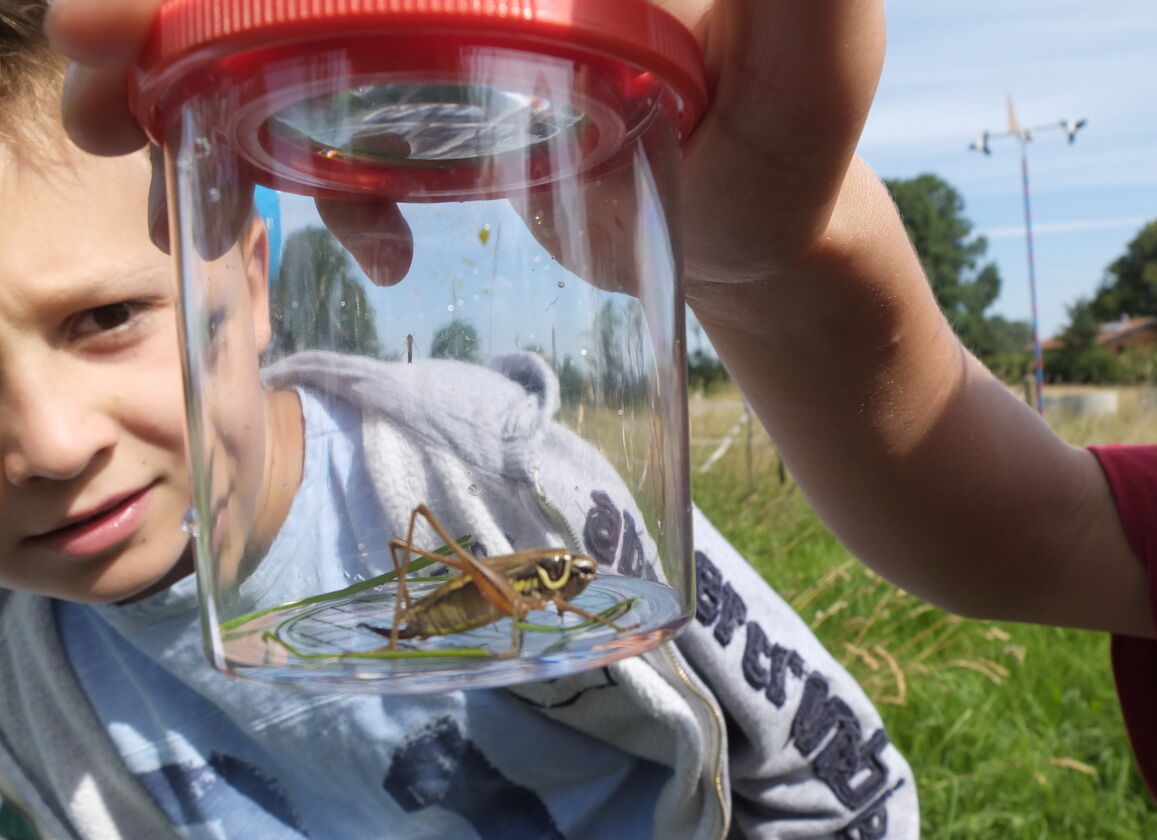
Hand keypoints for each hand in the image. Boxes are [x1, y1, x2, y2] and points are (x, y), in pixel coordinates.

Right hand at [46, 0, 881, 292]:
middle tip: (89, 87)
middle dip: (172, 13)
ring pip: (293, 32)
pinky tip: (372, 246)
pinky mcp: (446, 100)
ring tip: (144, 152)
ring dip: (197, 84)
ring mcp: (453, 27)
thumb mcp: (813, 69)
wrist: (757, 231)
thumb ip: (809, 2)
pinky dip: (318, 178)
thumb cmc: (791, 155)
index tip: (134, 15)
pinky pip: (344, 119)